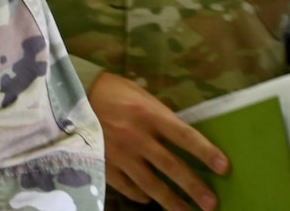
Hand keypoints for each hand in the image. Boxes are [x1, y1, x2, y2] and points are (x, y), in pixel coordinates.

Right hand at [88, 72, 226, 209]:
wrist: (65, 94)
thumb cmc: (108, 90)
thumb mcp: (138, 94)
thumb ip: (159, 115)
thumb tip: (181, 137)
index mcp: (146, 114)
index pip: (184, 136)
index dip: (206, 152)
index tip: (224, 167)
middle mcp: (135, 136)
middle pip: (171, 166)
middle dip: (194, 187)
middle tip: (212, 203)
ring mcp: (118, 153)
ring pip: (150, 183)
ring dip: (172, 200)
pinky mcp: (102, 163)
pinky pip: (126, 186)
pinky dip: (139, 194)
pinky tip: (149, 198)